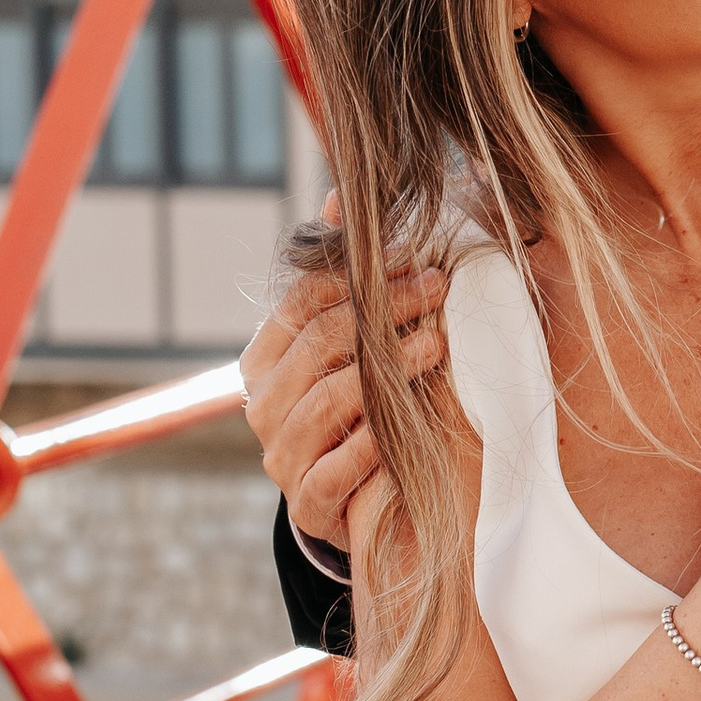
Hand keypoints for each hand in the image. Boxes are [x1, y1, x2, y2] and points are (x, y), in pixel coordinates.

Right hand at [239, 192, 445, 550]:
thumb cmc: (354, 405)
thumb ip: (339, 274)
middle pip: (318, 342)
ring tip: (437, 348)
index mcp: (263, 360)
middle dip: (382, 311)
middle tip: (438, 290)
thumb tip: (338, 196)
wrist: (349, 501)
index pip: (302, 301)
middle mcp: (262, 406)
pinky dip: (370, 444)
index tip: (415, 256)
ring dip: (386, 371)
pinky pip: (335, 468)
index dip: (357, 273)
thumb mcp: (347, 341)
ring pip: (325, 401)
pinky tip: (407, 424)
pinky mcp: (308, 504)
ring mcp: (281, 457)